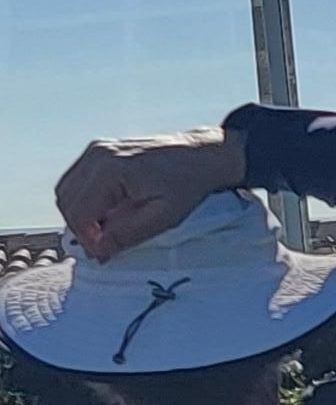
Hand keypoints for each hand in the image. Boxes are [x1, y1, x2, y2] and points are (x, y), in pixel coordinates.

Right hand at [54, 128, 251, 262]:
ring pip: (66, 192)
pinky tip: (109, 213)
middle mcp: (97, 155)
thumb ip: (125, 235)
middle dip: (81, 228)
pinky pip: (76, 182)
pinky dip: (85, 201)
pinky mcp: (99, 152)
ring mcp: (96, 150)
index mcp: (110, 170)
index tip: (104, 254)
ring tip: (109, 229)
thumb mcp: (162, 217)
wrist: (201, 155)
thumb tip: (96, 252)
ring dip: (80, 216)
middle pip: (66, 201)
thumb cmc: (187, 184)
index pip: (78, 213)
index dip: (87, 239)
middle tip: (105, 245)